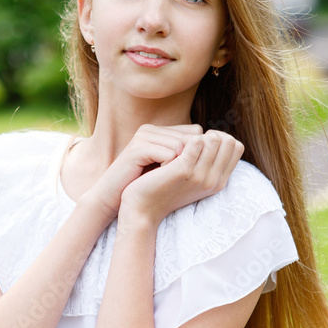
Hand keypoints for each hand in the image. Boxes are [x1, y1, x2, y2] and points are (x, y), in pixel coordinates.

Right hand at [85, 123, 203, 221]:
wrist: (114, 198)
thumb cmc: (143, 185)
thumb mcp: (168, 167)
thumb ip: (185, 155)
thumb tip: (213, 150)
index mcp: (160, 131)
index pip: (195, 132)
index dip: (197, 153)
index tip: (185, 171)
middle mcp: (152, 129)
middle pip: (190, 138)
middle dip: (188, 159)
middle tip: (174, 175)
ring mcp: (143, 136)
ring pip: (180, 146)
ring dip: (178, 165)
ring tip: (164, 176)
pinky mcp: (137, 148)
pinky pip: (167, 154)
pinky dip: (168, 168)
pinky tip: (159, 177)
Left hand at [119, 129, 243, 224]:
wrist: (142, 209)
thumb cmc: (165, 188)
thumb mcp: (192, 176)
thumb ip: (206, 162)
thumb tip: (215, 136)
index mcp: (219, 182)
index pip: (236, 147)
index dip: (220, 137)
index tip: (200, 143)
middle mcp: (214, 181)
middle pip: (228, 141)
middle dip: (210, 134)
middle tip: (188, 143)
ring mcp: (201, 177)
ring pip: (214, 139)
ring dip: (196, 135)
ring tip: (178, 146)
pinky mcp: (184, 171)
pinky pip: (196, 141)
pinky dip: (184, 137)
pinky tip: (171, 148)